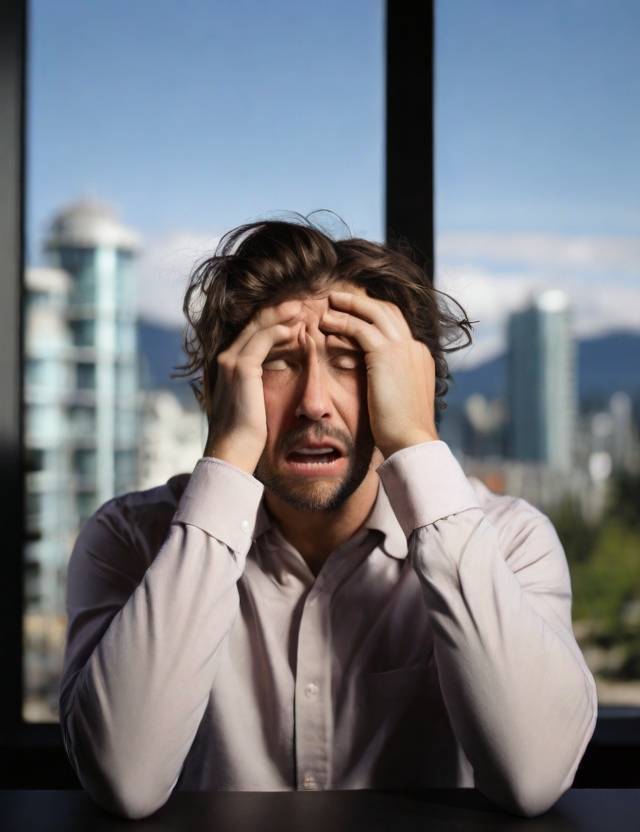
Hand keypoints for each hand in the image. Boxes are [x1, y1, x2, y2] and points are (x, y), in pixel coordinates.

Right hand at [203, 300, 303, 473]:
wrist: (233, 451)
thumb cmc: (246, 432)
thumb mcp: (254, 401)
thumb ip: (260, 382)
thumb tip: (278, 373)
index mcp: (228, 364)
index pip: (252, 332)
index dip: (273, 321)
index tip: (294, 315)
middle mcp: (225, 358)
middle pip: (254, 323)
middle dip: (278, 311)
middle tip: (301, 303)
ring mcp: (230, 361)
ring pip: (258, 327)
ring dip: (281, 316)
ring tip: (301, 309)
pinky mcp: (240, 368)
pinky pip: (262, 340)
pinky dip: (278, 331)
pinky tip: (294, 329)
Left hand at [319, 290, 437, 458]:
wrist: (412, 439)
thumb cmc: (402, 428)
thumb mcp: (401, 397)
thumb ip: (393, 381)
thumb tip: (379, 381)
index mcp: (420, 356)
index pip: (398, 324)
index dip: (376, 315)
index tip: (358, 313)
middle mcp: (414, 346)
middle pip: (388, 310)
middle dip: (363, 302)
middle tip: (339, 299)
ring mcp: (402, 347)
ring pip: (374, 312)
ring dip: (350, 305)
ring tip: (329, 303)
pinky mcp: (385, 354)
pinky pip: (360, 328)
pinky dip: (342, 322)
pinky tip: (326, 324)